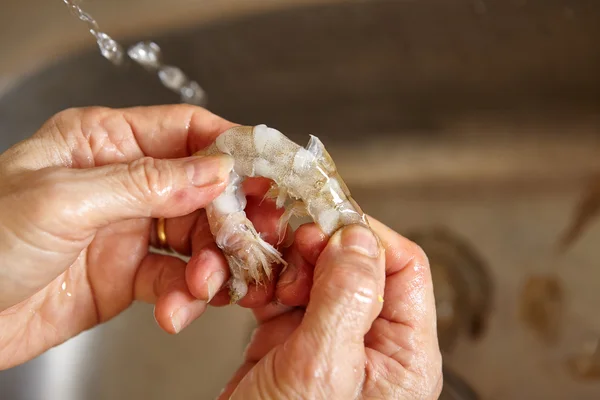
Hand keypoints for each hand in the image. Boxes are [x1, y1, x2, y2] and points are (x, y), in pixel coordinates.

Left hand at [0, 105, 276, 368]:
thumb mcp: (65, 199)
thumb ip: (147, 184)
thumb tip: (216, 171)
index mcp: (105, 143)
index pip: (186, 132)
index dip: (231, 149)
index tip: (267, 173)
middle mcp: (123, 183)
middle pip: (202, 191)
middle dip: (230, 219)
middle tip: (251, 241)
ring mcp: (128, 231)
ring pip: (196, 240)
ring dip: (211, 265)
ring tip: (205, 284)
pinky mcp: (128, 276)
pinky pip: (174, 282)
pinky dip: (184, 298)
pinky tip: (175, 310)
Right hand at [218, 217, 442, 398]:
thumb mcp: (322, 371)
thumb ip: (346, 298)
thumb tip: (357, 236)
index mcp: (401, 354)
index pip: (402, 267)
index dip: (365, 237)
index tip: (326, 223)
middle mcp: (370, 343)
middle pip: (356, 264)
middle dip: (317, 249)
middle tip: (289, 249)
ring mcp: (329, 340)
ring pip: (315, 273)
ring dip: (285, 264)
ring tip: (263, 276)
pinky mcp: (292, 342)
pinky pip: (283, 293)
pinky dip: (264, 282)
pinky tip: (249, 289)